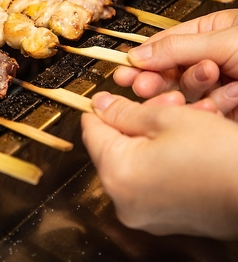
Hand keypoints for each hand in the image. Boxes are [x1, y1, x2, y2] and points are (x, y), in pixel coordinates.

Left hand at [81, 91, 237, 238]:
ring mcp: (142, 212)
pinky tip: (185, 142)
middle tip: (165, 103)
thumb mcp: (166, 117)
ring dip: (151, 134)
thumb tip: (100, 105)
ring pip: (133, 159)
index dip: (103, 107)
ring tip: (182, 118)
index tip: (115, 95)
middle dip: (136, 118)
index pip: (91, 129)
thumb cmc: (220, 157)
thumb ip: (124, 110)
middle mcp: (123, 199)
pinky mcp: (161, 217)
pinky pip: (148, 178)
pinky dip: (160, 157)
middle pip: (113, 144)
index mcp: (117, 173)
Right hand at [114, 9, 237, 115]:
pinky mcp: (225, 111)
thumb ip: (177, 48)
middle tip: (142, 86)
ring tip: (210, 77)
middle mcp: (210, 59)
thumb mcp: (223, 41)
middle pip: (169, 71)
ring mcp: (218, 86)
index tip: (126, 69)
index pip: (165, 44)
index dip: (144, 58)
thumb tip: (138, 54)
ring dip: (194, 87)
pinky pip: (204, 112)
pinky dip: (212, 107)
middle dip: (156, 79)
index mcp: (209, 33)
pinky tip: (229, 95)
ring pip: (186, 92)